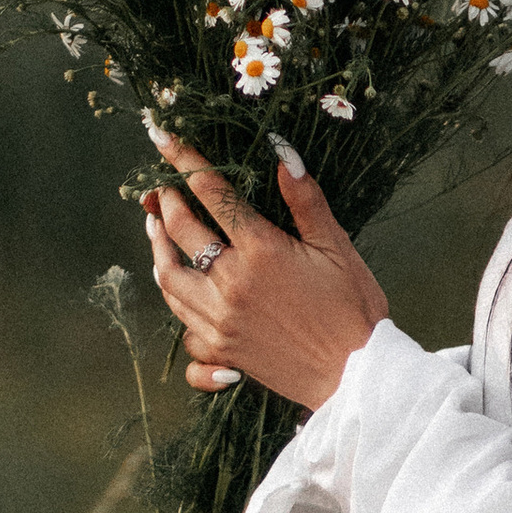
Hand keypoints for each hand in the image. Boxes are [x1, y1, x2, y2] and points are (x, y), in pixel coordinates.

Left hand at [141, 129, 387, 412]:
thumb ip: (305, 201)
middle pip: (180, 231)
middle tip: (160, 187)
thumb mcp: (337, 247)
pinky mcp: (221, 351)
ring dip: (157, 250)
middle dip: (165, 202)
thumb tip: (283, 154)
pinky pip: (183, 328)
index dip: (185, 160)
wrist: (357, 376)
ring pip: (169, 280)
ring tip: (154, 230)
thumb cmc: (354, 309)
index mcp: (261, 251)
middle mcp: (231, 284)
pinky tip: (178, 293)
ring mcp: (220, 320)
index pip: (212, 193)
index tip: (162, 136)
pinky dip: (177, 306)